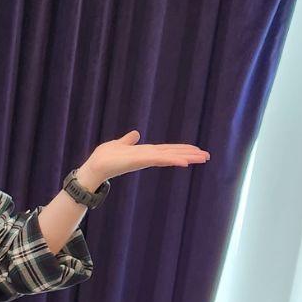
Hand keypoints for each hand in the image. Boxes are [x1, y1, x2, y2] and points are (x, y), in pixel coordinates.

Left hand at [79, 130, 208, 188]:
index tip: (196, 150)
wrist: (94, 167)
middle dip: (190, 155)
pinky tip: (185, 162)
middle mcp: (148, 156)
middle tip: (207, 156)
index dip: (181, 149)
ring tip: (203, 158)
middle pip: (173, 154)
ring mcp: (145, 159)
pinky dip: (172, 160)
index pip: (167, 150)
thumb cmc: (105, 157)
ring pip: (170, 157)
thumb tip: (135, 134)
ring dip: (187, 157)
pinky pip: (160, 159)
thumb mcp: (119, 144)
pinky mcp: (141, 161)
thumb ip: (128, 140)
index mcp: (145, 152)